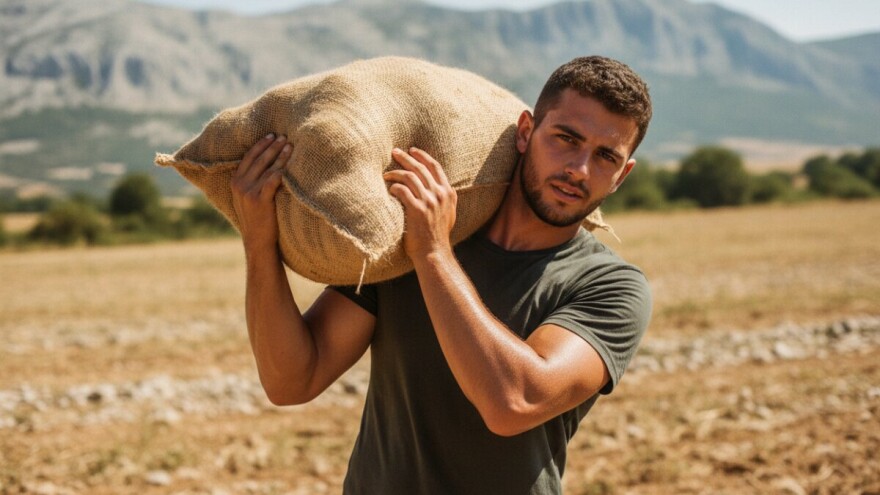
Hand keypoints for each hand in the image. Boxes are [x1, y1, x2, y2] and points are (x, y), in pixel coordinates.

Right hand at [231, 133, 290, 252]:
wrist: (257, 240)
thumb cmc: (258, 218)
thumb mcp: (248, 198)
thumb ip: (252, 182)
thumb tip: (267, 164)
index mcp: (235, 182)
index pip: (249, 157)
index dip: (260, 145)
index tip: (271, 135)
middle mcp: (239, 185)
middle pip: (259, 159)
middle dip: (272, 146)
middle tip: (284, 136)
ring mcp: (249, 192)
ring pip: (268, 168)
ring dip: (280, 155)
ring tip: (290, 146)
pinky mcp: (260, 200)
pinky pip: (273, 180)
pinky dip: (282, 171)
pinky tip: (290, 165)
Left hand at [384, 147, 456, 259]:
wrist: (434, 252)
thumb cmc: (438, 235)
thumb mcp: (449, 213)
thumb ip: (447, 198)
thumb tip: (444, 186)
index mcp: (448, 193)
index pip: (435, 166)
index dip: (422, 156)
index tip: (412, 150)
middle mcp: (440, 194)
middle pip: (420, 168)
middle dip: (406, 158)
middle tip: (394, 152)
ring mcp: (429, 201)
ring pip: (410, 177)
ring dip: (396, 173)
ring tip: (386, 174)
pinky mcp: (417, 209)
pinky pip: (402, 190)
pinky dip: (394, 187)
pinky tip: (389, 189)